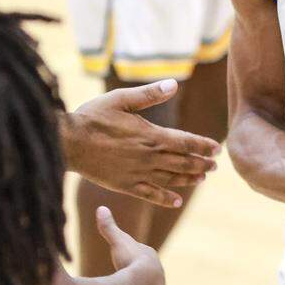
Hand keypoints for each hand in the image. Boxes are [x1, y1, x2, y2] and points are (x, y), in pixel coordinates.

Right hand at [61, 79, 219, 207]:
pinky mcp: (125, 185)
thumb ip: (149, 95)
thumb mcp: (121, 99)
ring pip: (170, 179)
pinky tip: (176, 201)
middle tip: (215, 166)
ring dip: (188, 179)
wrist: (67, 143)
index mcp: (150, 135)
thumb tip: (174, 84)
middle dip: (201, 163)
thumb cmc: (92, 117)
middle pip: (182, 162)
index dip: (202, 145)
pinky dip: (165, 198)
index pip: (185, 142)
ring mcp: (137, 173)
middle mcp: (148, 156)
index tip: (217, 148)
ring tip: (202, 179)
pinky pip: (150, 194)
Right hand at [95, 206, 164, 284]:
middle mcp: (158, 272)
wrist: (143, 281)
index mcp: (150, 256)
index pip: (142, 256)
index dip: (133, 259)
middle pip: (146, 274)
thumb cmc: (129, 260)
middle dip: (139, 278)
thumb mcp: (117, 241)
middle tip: (129, 280)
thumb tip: (101, 207)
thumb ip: (109, 227)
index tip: (126, 262)